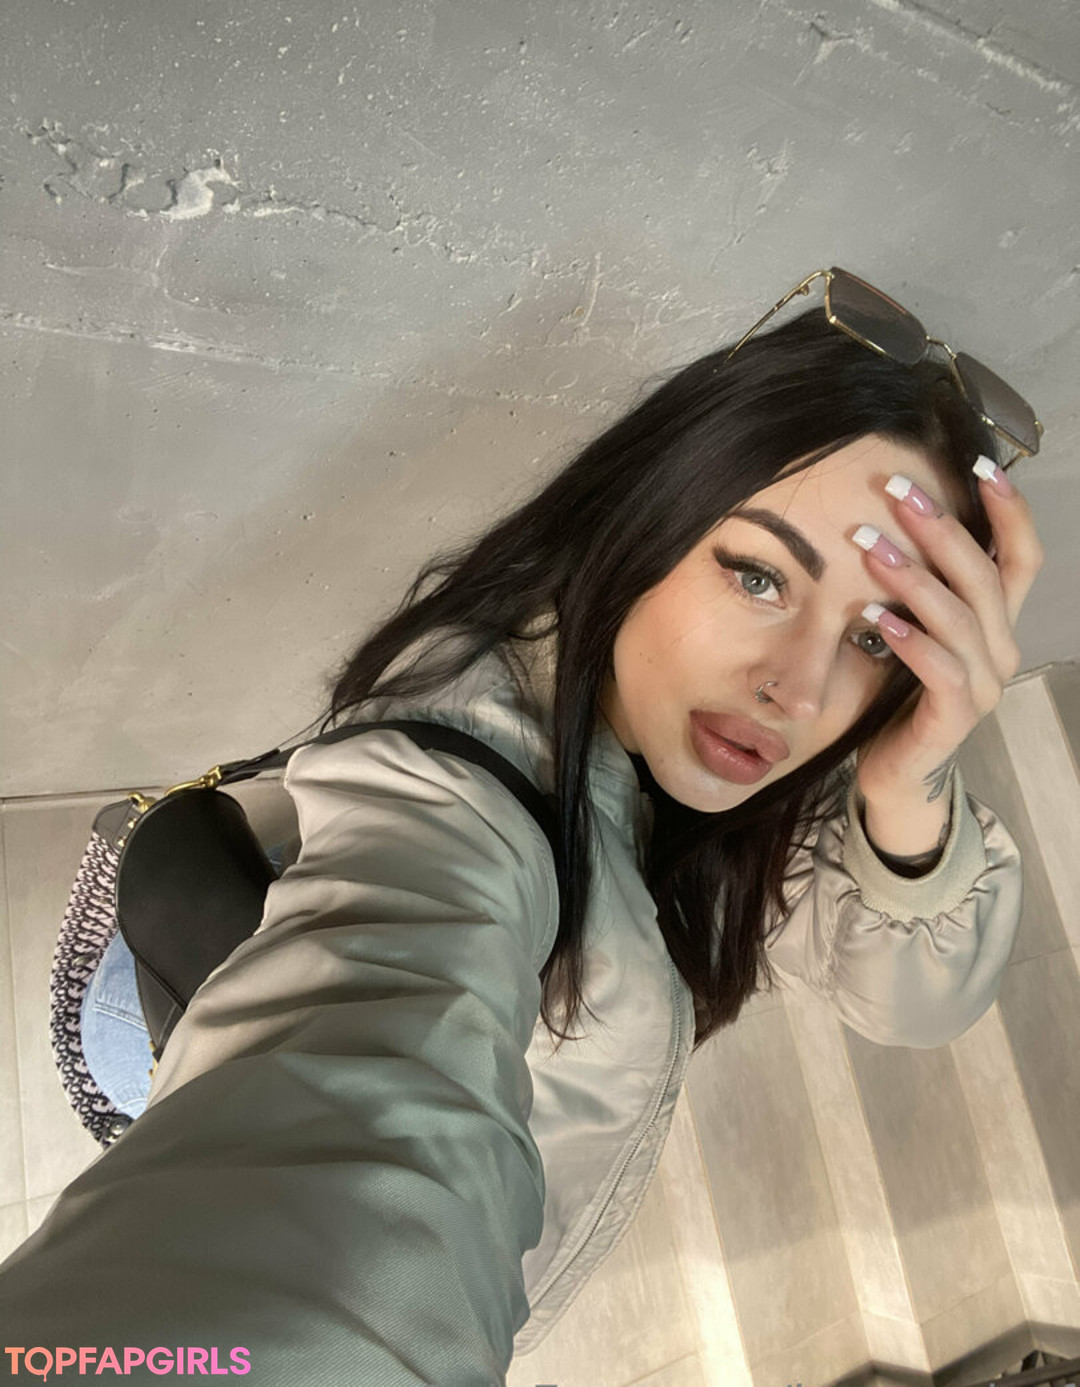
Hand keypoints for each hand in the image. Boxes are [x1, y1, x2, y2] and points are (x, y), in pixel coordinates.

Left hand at [851, 456, 1044, 812]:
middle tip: (897, 491)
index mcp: (997, 623)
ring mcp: (983, 687)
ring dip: (913, 577)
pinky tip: (874, 615)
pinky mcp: (954, 719)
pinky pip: (941, 670)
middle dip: (941, 529)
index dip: (1010, 512)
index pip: (1021, 558)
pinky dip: (910, 639)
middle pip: (984, 577)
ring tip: (869, 545)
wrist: (893, 769)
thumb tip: (897, 515)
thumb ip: (919, 584)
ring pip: (959, 618)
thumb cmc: (899, 691)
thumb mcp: (913, 626)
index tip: (980, 464)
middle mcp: (1001, 650)